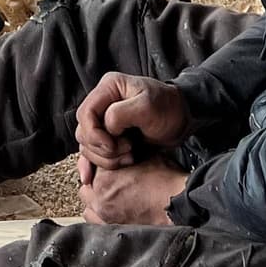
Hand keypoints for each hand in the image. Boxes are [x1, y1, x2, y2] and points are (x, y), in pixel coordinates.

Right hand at [73, 71, 189, 172]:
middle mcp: (102, 103)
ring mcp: (104, 121)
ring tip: (130, 156)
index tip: (113, 146)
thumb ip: (120, 114)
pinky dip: (93, 165)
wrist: (181, 120)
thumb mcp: (147, 107)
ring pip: (87, 145)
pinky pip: (92, 152)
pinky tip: (91, 177)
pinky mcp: (108, 137)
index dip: (95, 134)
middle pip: (84, 132)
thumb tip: (106, 128)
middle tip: (128, 150)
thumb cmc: (168, 108)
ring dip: (105, 158)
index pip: (85, 114)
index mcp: (108, 89)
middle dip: (103, 148)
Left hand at [76, 156, 185, 226]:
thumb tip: (120, 150)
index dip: (104, 160)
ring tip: (111, 194)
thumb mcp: (145, 155)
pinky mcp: (111, 229)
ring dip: (95, 197)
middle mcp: (100, 197)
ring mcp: (104, 216)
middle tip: (112, 177)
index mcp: (105, 176)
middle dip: (96, 178)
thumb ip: (125, 153)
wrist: (178, 205)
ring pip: (87, 202)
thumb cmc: (166, 181)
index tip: (113, 162)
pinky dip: (99, 213)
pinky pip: (93, 220)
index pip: (92, 163)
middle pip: (86, 182)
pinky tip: (112, 208)